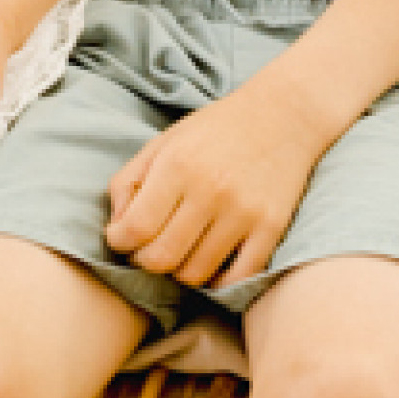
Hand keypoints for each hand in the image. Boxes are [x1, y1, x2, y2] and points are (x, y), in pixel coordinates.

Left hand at [105, 70, 326, 288]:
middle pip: (162, 257)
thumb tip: (115, 230)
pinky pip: (237, 279)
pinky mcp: (271, 228)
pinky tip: (209, 263)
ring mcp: (244, 212)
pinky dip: (217, 282)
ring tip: (179, 250)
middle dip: (144, 260)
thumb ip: (129, 182)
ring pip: (195, 273)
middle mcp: (211, 190)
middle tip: (147, 249)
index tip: (122, 238)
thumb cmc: (215, 130)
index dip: (120, 242)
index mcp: (178, 165)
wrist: (283, 115)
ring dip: (178, 270)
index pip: (136, 228)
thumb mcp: (164, 142)